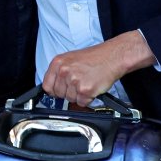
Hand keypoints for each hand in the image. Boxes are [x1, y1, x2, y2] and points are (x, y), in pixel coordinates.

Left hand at [41, 30, 156, 106]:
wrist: (113, 56)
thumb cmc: (95, 57)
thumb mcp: (72, 59)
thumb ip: (60, 72)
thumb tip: (53, 87)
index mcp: (58, 62)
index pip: (47, 85)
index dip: (54, 90)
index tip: (60, 91)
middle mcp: (64, 71)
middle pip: (59, 94)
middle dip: (69, 93)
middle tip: (79, 84)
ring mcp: (74, 81)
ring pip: (70, 100)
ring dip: (79, 96)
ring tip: (88, 83)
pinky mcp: (85, 90)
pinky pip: (82, 103)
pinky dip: (88, 99)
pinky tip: (93, 87)